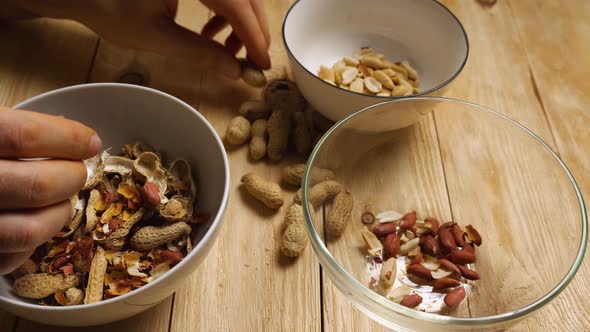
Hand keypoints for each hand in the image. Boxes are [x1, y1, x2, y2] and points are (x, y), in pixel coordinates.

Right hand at [0, 108, 101, 274]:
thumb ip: (7, 128)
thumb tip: (67, 134)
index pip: (23, 136)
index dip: (67, 137)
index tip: (90, 140)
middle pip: (36, 185)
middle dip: (71, 177)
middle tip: (78, 170)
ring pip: (28, 230)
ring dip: (60, 213)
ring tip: (65, 199)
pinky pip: (7, 258)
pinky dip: (30, 243)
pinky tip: (32, 223)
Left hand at [11, 0, 270, 78]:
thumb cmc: (110, 9)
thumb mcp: (156, 36)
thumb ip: (199, 53)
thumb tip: (236, 72)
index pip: (237, 3)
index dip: (254, 36)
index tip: (261, 64)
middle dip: (253, 29)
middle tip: (252, 61)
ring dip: (241, 22)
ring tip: (225, 50)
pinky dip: (226, 12)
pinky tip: (211, 32)